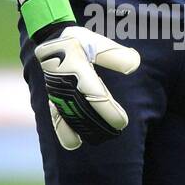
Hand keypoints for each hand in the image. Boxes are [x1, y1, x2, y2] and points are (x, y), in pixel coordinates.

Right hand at [34, 25, 140, 149]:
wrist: (50, 40)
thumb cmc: (78, 41)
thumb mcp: (97, 41)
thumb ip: (115, 54)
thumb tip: (134, 64)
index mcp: (78, 71)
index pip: (96, 97)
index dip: (109, 112)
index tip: (122, 122)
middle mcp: (67, 86)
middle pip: (84, 114)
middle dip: (101, 126)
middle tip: (116, 132)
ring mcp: (58, 95)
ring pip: (71, 120)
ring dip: (86, 131)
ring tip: (102, 139)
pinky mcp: (53, 99)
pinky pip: (57, 119)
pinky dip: (65, 132)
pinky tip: (75, 143)